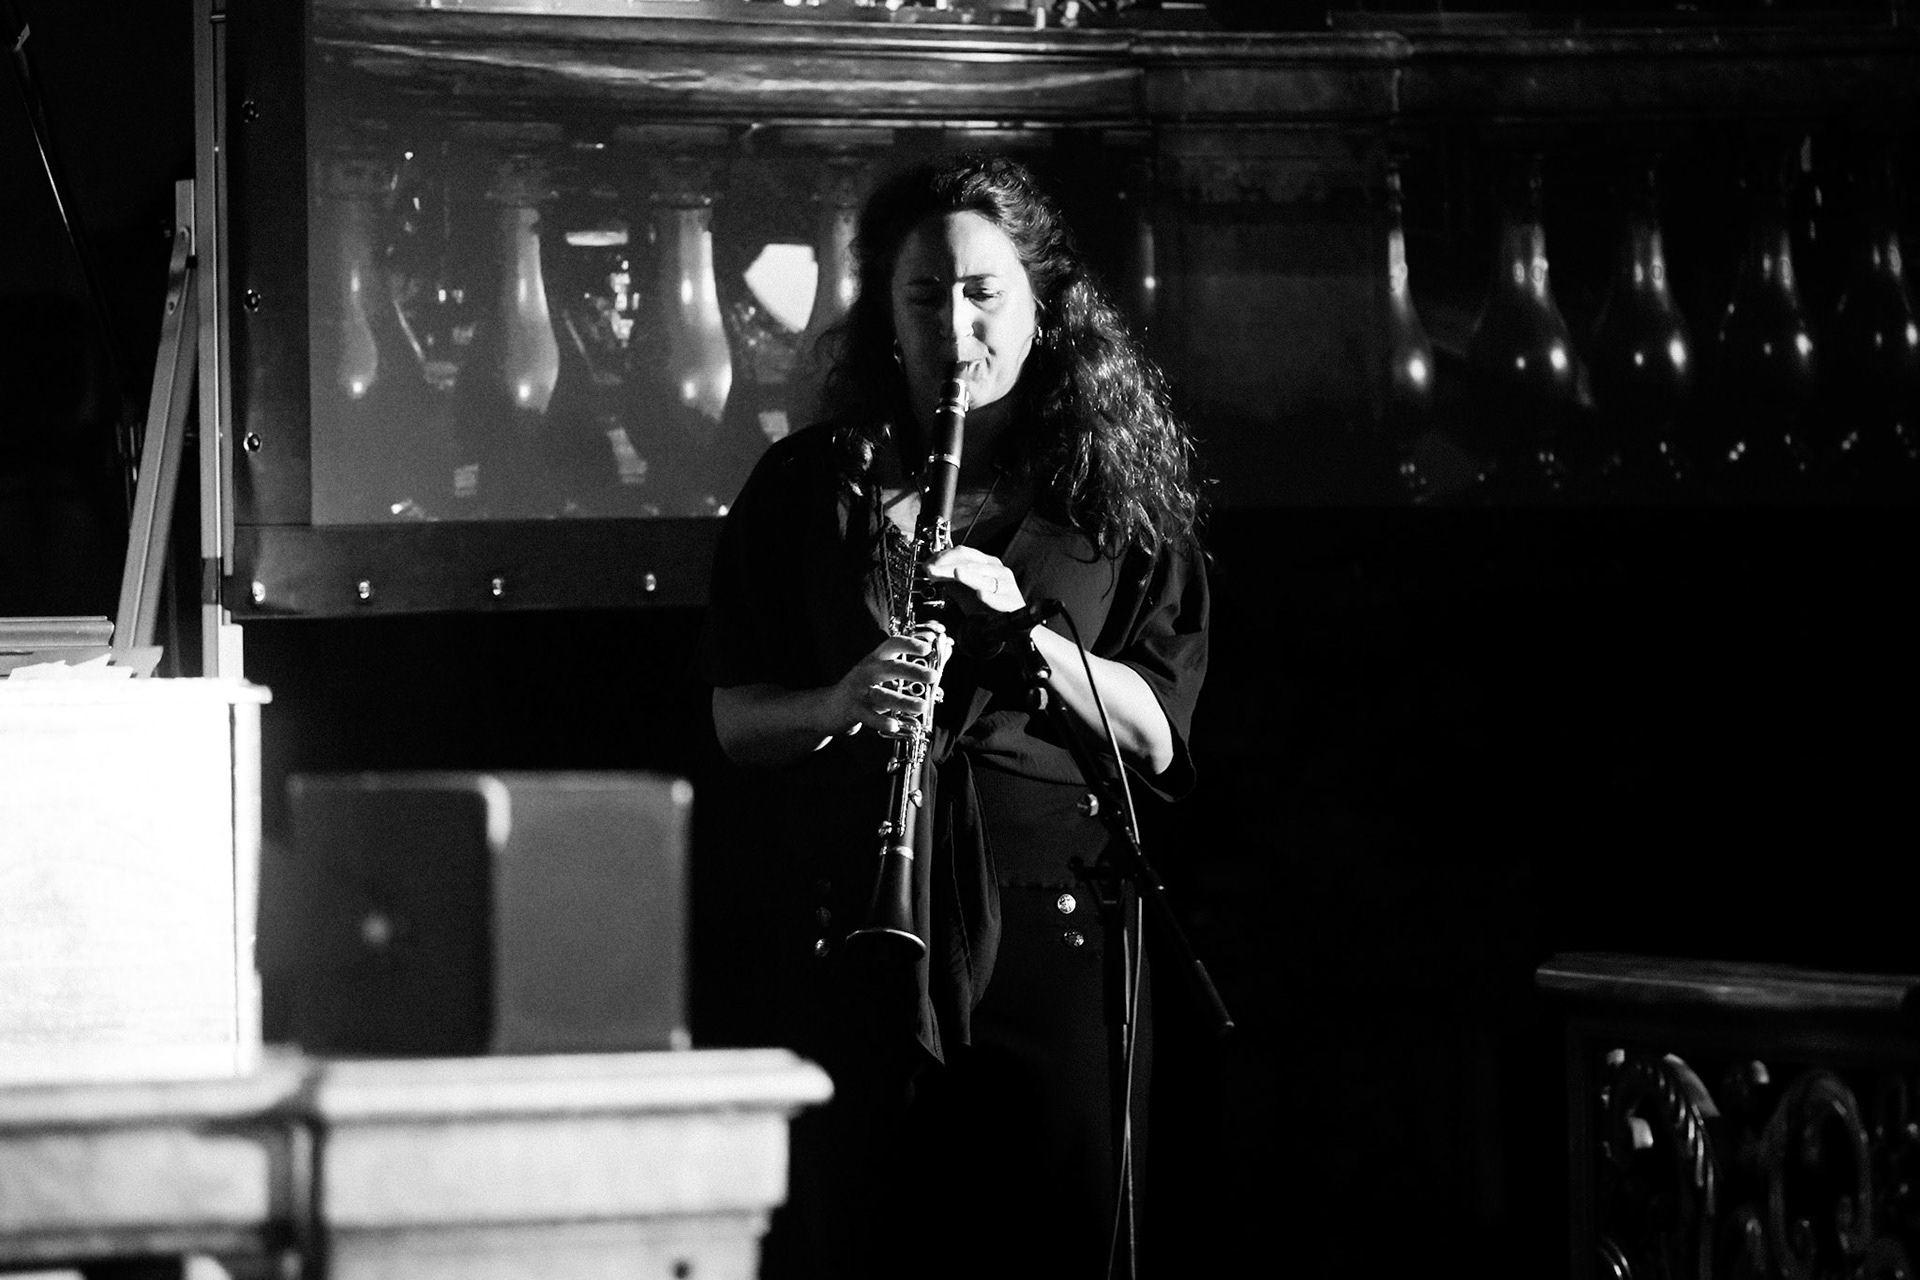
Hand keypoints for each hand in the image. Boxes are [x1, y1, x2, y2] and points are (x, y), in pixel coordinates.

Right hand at [830, 626, 951, 737]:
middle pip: (890, 668)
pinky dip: (882, 720)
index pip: (892, 644)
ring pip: (883, 695)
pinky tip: (894, 724)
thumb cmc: (862, 689)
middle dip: (913, 671)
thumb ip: (906, 669)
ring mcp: (858, 691)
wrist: (829, 707)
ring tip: (921, 706)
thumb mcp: (881, 674)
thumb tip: (941, 657)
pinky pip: (869, 716)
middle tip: (933, 676)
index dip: (909, 644)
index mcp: (875, 659)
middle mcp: (867, 671)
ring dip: (903, 701)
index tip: (926, 648)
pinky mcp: (853, 709)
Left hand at [924, 546, 1025, 616]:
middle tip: (932, 572)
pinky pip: (1000, 599)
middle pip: (971, 564)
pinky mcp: (1013, 602)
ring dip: (968, 577)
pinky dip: (990, 597)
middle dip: (949, 567)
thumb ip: (952, 581)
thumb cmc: (990, 606)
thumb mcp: (966, 591)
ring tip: (956, 573)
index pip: (965, 554)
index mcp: (988, 564)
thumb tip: (932, 572)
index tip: (928, 565)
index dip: (945, 557)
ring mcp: (1007, 586)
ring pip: (985, 579)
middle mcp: (999, 571)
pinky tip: (981, 594)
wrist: (1014, 624)